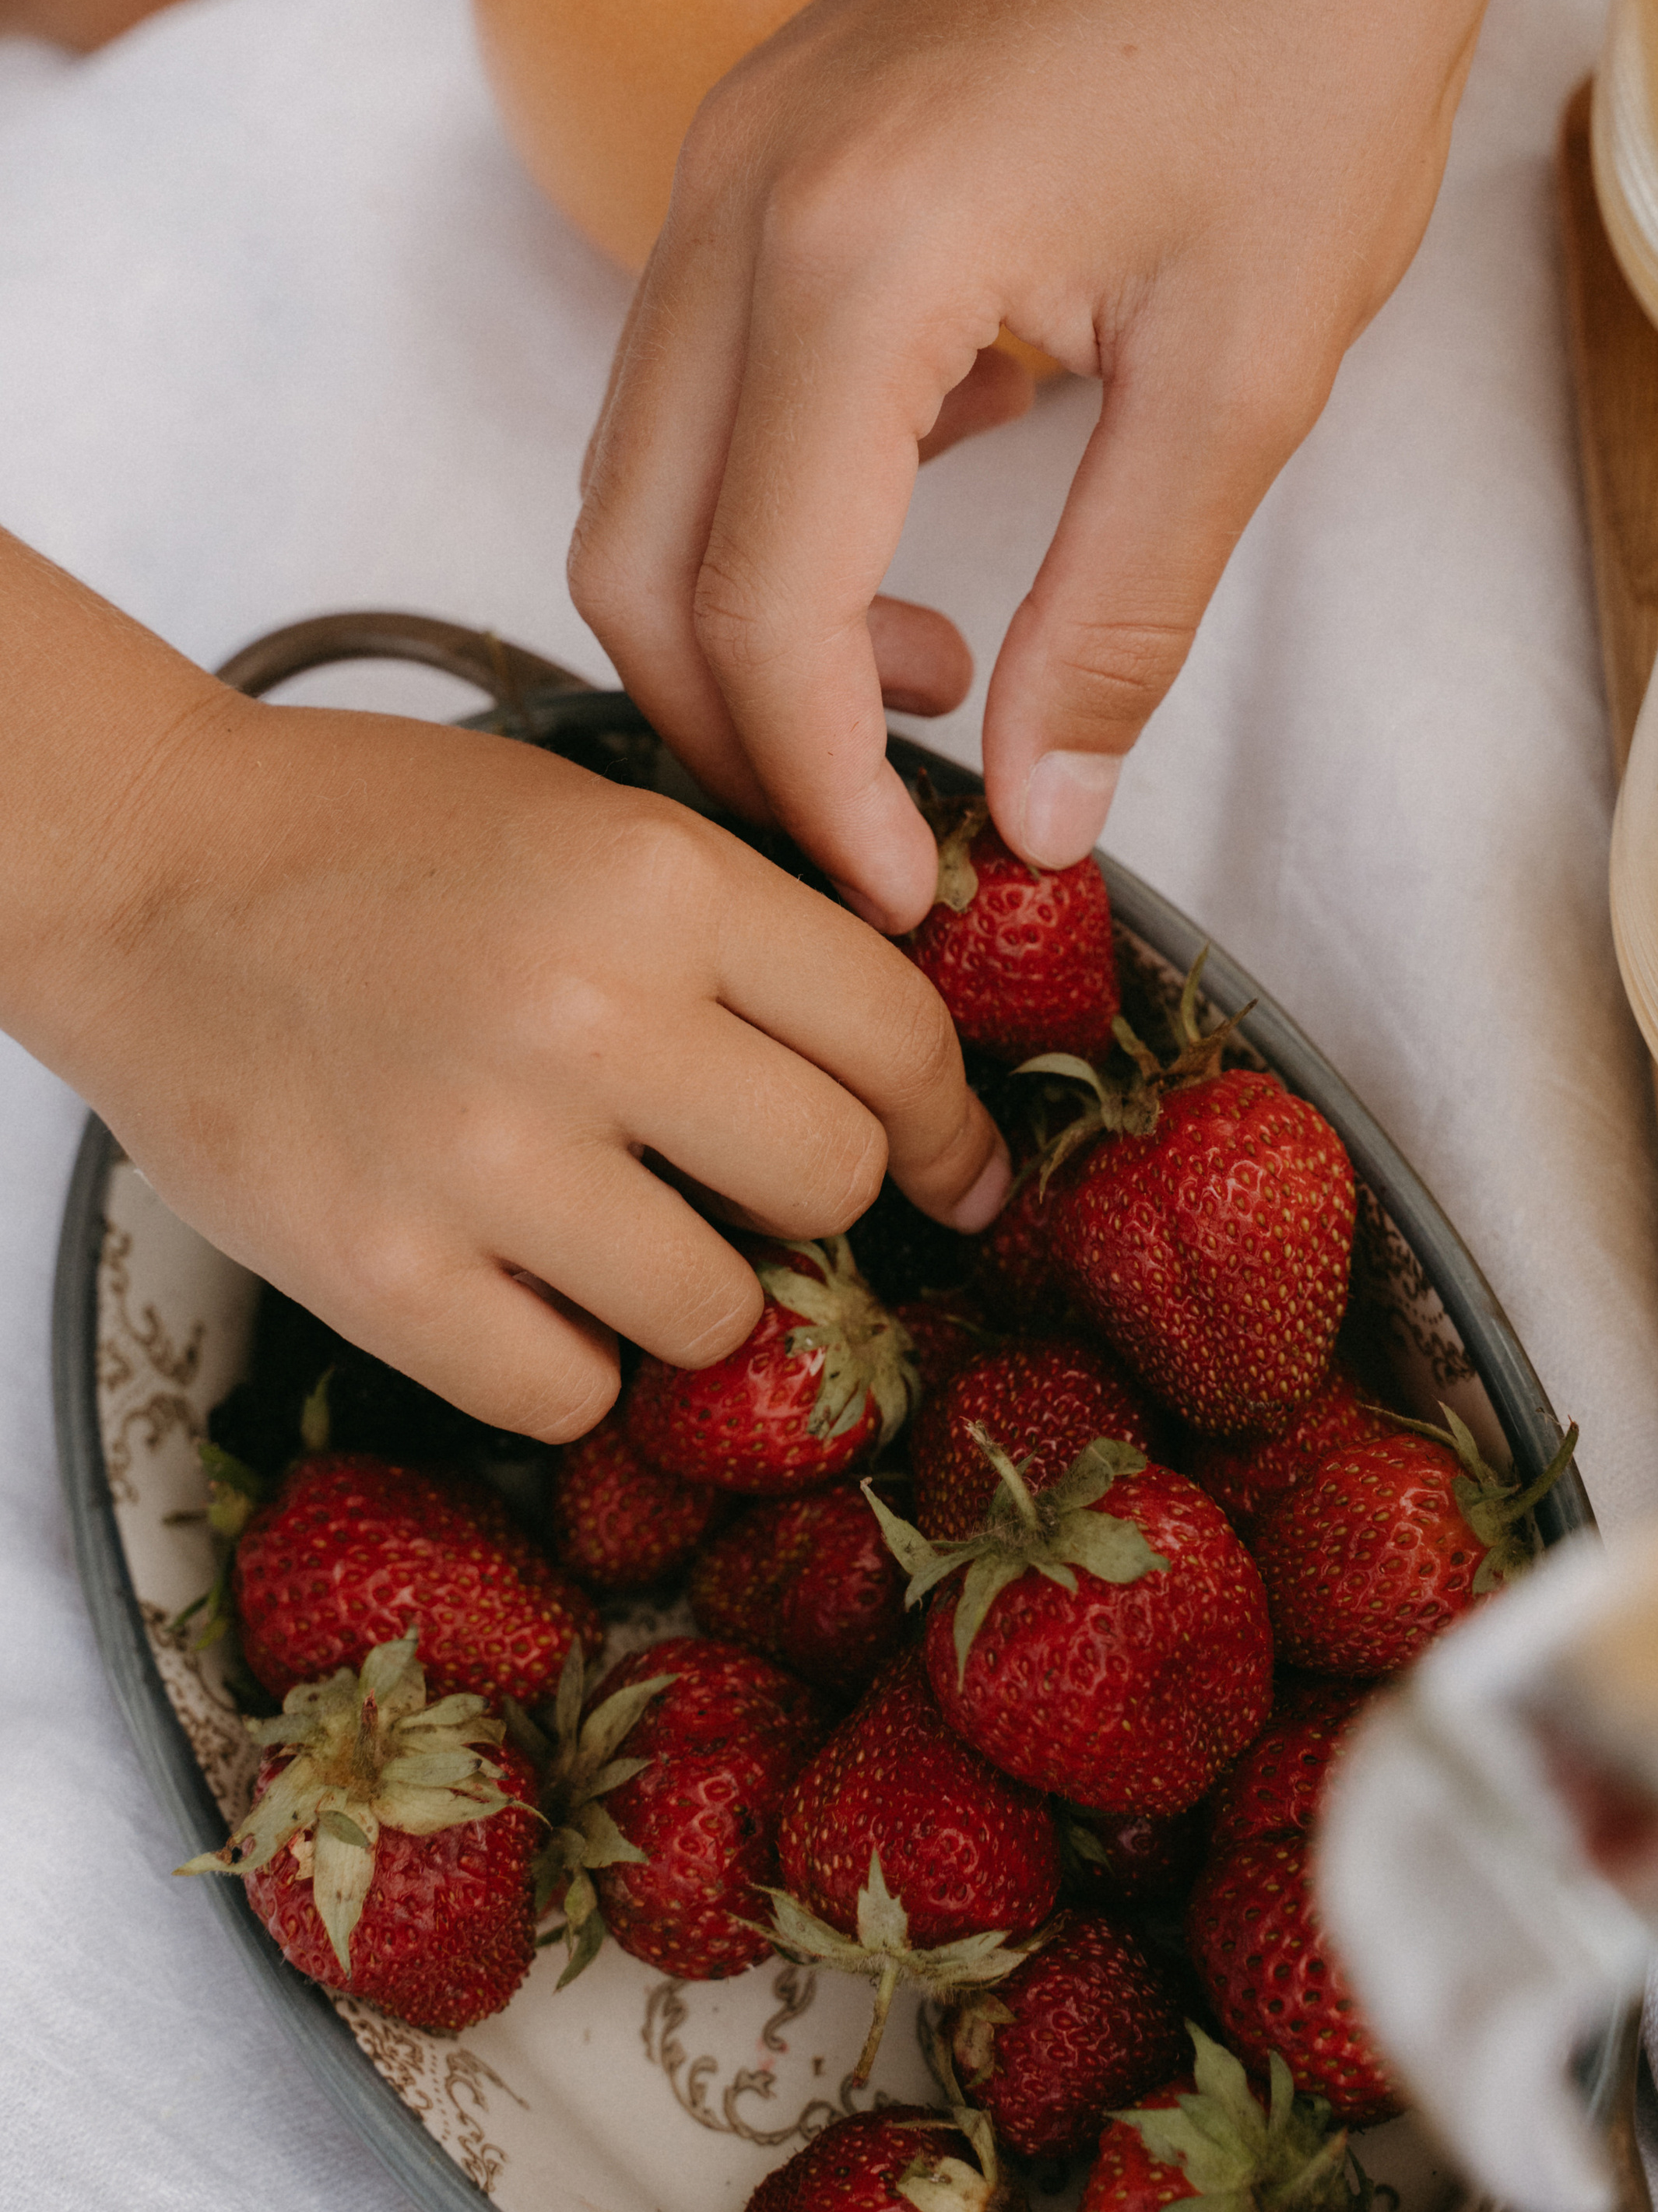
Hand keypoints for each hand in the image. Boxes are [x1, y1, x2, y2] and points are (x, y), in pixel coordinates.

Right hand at [3, 547, 1004, 1440]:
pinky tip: (519, 1282)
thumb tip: (912, 1068)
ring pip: (717, 1312)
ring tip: (616, 1228)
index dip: (946, 1123)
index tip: (953, 1168)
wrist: (149, 872)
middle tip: (759, 1191)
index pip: (898, 1036)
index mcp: (662, 880)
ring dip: (694, 1292)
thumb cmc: (381, 837)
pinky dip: (566, 1359)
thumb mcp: (598, 819)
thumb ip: (752, 925)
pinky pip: (568, 1393)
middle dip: (821, 1204)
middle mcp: (591, 1014)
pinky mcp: (380, 1273)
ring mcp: (482, 1155)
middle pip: (832, 1185)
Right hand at [570, 0, 1474, 932]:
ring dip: (745, 612)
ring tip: (937, 683)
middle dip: (735, 727)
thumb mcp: (1250, 365)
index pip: (757, 603)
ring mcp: (727, 148)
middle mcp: (734, 196)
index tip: (914, 895)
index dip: (816, 786)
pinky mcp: (766, 129)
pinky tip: (927, 515)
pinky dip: (762, 492)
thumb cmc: (1316, 29)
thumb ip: (1123, 611)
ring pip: (641, 461)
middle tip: (882, 828)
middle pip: (632, 550)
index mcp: (849, 254)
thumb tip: (1043, 814)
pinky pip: (695, 364)